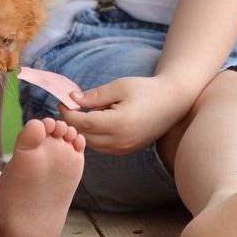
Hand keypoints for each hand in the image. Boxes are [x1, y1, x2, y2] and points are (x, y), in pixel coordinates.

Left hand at [60, 75, 195, 155]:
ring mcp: (124, 148)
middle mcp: (120, 141)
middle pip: (84, 136)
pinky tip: (96, 121)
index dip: (68, 113)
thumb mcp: (119, 86)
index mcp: (118, 123)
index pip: (82, 123)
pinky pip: (103, 147)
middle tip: (68, 106)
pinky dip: (94, 136)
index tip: (62, 101)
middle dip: (73, 122)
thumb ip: (94, 95)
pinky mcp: (127, 150)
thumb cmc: (146, 90)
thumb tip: (72, 100)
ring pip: (92, 144)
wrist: (173, 101)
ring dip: (83, 130)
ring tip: (82, 112)